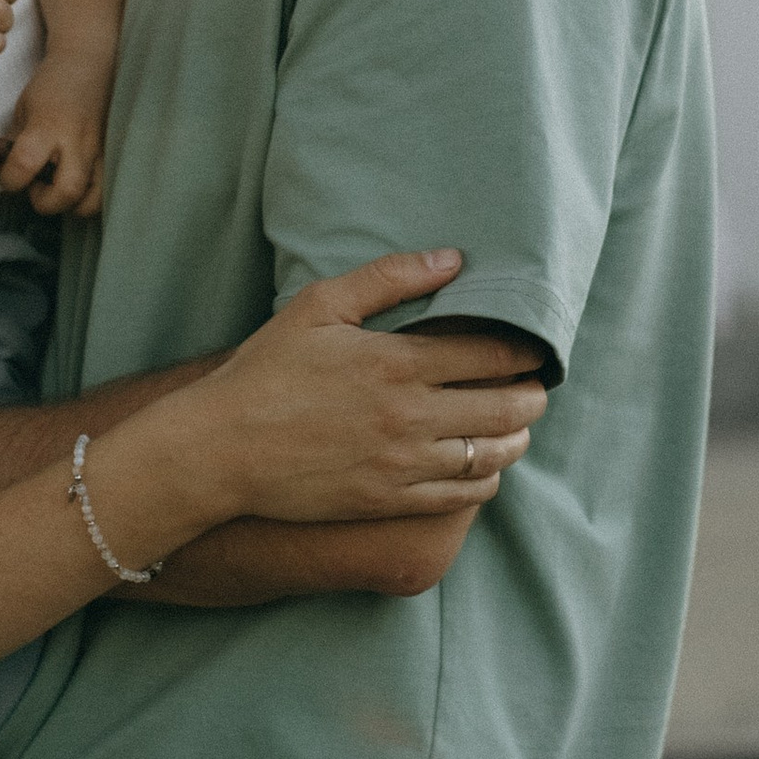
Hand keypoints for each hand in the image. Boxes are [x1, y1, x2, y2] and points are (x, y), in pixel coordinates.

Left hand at [0, 51, 112, 217]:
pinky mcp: (114, 157)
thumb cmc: (52, 87)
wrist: (91, 64)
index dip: (9, 180)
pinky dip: (88, 198)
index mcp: (49, 125)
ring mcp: (101, 152)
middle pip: (66, 193)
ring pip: (92, 201)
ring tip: (59, 188)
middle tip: (37, 186)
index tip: (8, 174)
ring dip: (71, 205)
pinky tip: (75, 184)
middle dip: (45, 201)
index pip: (24, 166)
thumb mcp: (23, 111)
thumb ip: (8, 146)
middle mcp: (79, 142)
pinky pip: (105, 192)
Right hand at [142, 250, 544, 532]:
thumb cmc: (265, 371)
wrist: (222, 449)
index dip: (525, 351)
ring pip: (491, 455)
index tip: (535, 347)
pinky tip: (484, 467)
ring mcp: (402, 464)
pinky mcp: (389, 500)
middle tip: (537, 385)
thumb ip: (389, 278)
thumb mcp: (319, 306)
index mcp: (398, 363)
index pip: (491, 355)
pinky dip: (485, 479)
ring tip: (518, 425)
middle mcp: (410, 417)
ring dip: (516, 438)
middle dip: (532, 395)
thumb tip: (452, 259)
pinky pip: (461, 495)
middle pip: (504, 407)